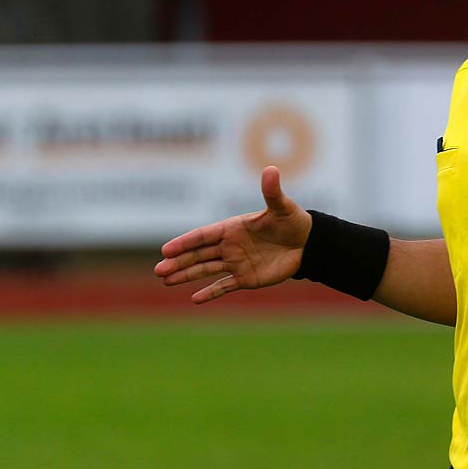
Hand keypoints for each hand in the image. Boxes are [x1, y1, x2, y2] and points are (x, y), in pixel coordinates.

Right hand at [154, 166, 312, 303]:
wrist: (308, 244)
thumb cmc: (293, 221)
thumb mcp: (282, 207)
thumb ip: (271, 191)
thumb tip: (271, 169)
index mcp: (231, 228)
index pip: (202, 236)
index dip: (184, 243)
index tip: (166, 250)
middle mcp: (228, 245)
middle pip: (197, 254)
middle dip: (177, 262)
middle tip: (159, 270)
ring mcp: (235, 262)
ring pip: (204, 269)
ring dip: (185, 275)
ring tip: (165, 281)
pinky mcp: (245, 278)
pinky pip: (224, 286)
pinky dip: (210, 293)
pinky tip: (194, 299)